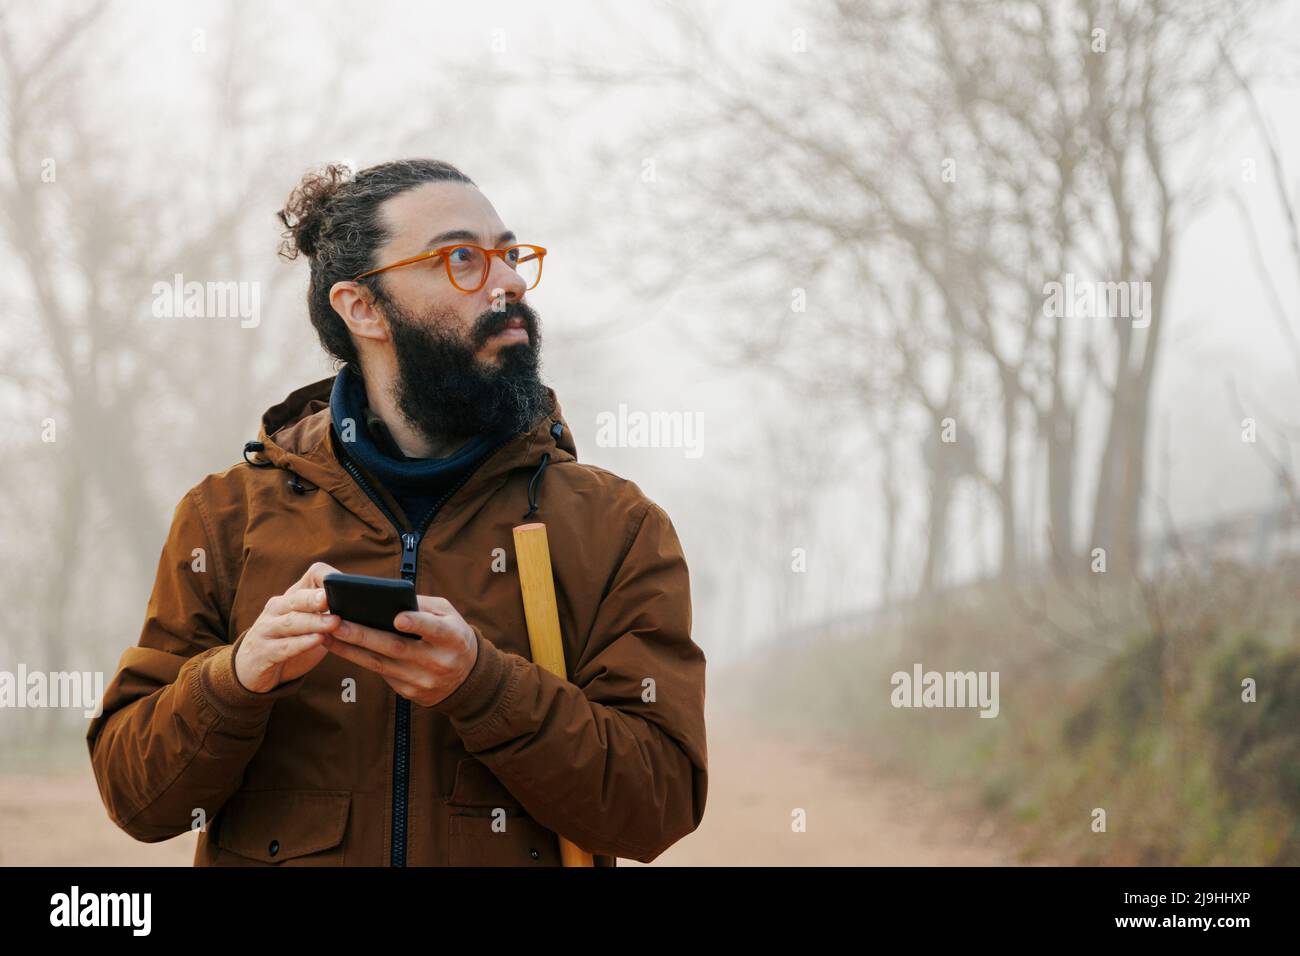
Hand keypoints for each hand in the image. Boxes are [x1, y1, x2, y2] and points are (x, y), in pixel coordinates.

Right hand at [234, 562, 343, 692]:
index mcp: (293, 597)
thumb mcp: (310, 625)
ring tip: (333, 622)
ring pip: (291, 622)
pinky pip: (283, 647)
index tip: (346, 584)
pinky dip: (300, 644)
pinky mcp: (263, 653)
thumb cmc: (289, 642)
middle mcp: (277, 609)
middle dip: (315, 598)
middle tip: (332, 597)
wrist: (251, 668)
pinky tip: (317, 641)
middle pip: (297, 598)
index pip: (312, 575)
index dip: (328, 577)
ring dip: (313, 622)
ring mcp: (267, 630)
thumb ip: (329, 615)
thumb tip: (364, 609)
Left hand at [322, 595, 478, 707]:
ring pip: (380, 664)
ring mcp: (422, 680)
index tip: (396, 617)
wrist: (467, 679)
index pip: (435, 630)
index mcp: (453, 638)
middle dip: (363, 636)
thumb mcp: (449, 615)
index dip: (417, 624)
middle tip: (336, 624)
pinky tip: (340, 648)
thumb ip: (423, 605)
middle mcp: (438, 661)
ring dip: (350, 650)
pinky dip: (358, 659)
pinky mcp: (408, 692)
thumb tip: (387, 598)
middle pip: (396, 648)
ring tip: (326, 635)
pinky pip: (380, 674)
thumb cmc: (453, 636)